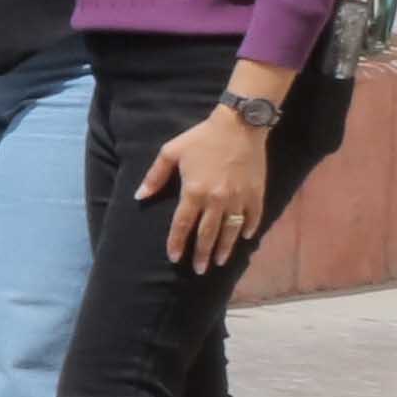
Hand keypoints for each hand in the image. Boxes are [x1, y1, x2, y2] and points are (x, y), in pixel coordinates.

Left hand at [144, 93, 275, 268]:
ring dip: (224, 248)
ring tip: (219, 262)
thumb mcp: (170, 152)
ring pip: (230, 230)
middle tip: (199, 269)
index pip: (182, 225)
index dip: (177, 243)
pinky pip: (253, 217)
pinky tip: (243, 238)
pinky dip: (248, 229)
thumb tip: (139, 196)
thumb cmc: (201, 138)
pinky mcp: (256, 194)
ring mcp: (239, 198)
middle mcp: (217, 200)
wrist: (239, 126)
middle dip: (202, 254)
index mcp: (194, 192)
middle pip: (207, 234)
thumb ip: (155, 177)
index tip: (174, 257)